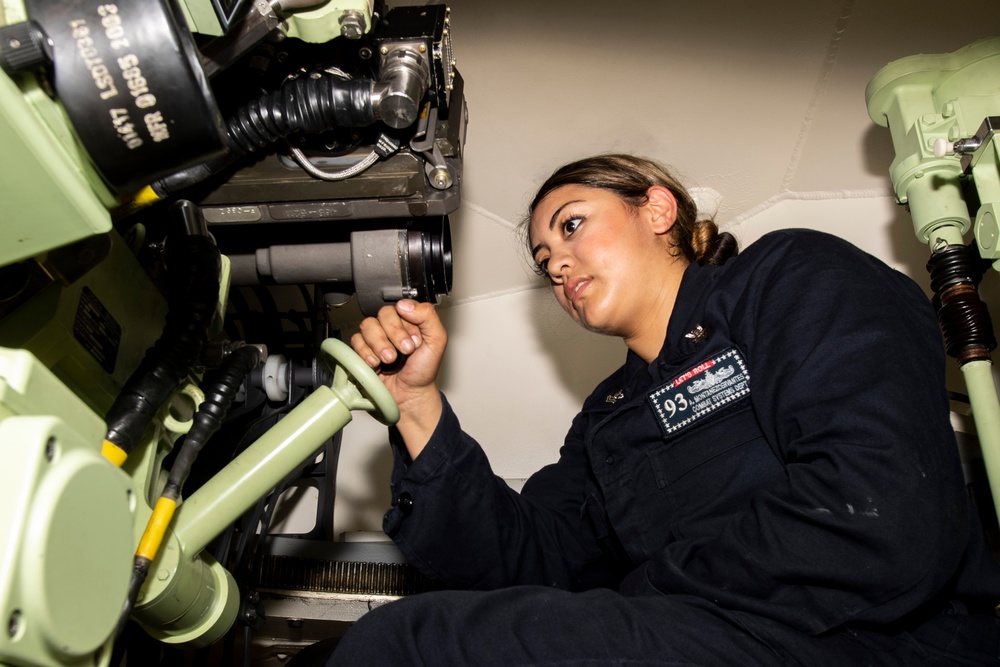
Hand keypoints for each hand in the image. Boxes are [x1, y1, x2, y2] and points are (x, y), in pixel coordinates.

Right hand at [350, 300, 445, 456]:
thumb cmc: (423, 370)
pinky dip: (366, 353)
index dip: (405, 324)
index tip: (415, 341)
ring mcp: (377, 337)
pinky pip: (356, 340)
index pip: (400, 306)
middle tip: (404, 352)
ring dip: (380, 344)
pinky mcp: (363, 349)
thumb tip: (405, 304)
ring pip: (368, 325)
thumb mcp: (437, 341)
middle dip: (394, 335)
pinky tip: (376, 363)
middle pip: (383, 314)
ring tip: (390, 360)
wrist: (410, 395)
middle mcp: (392, 326)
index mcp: (410, 321)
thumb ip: (428, 317)